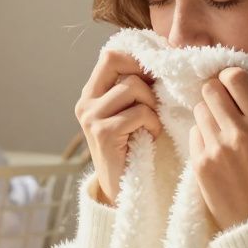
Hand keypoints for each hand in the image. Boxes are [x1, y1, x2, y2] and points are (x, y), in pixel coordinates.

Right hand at [75, 49, 161, 206]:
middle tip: (156, 94)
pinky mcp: (103, 133)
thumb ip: (134, 89)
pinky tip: (151, 136)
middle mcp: (85, 103)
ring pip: (133, 86)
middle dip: (144, 74)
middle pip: (116, 61)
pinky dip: (153, 123)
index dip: (136, 57)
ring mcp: (91, 117)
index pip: (110, 55)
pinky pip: (140, 112)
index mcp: (91, 94)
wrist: (121, 192)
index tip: (156, 71)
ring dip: (152, 105)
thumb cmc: (133, 149)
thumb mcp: (129, 113)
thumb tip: (162, 58)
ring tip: (152, 124)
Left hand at [190, 66, 247, 233]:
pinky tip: (214, 150)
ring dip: (207, 115)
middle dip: (215, 93)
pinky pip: (193, 133)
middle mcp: (240, 132)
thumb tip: (241, 86)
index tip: (231, 85)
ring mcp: (217, 148)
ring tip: (220, 131)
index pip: (237, 78)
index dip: (230, 77)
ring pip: (199, 110)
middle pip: (211, 89)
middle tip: (221, 105)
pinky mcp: (199, 163)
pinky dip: (202, 137)